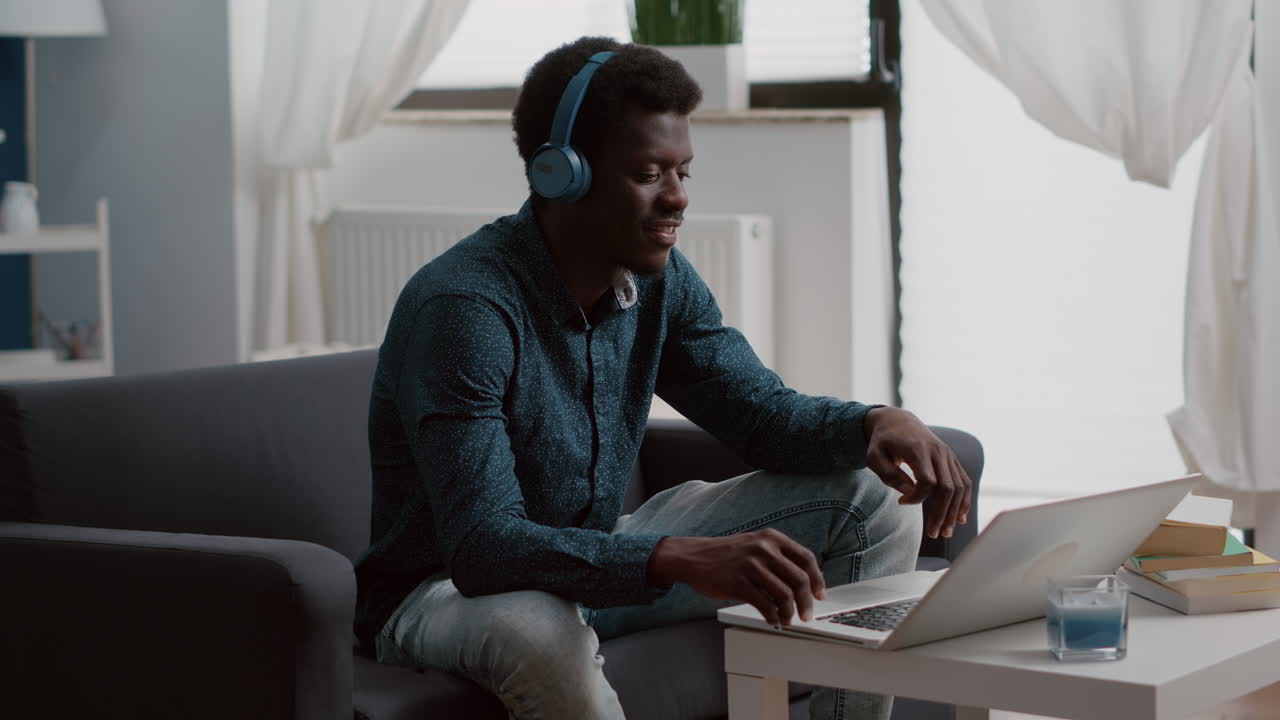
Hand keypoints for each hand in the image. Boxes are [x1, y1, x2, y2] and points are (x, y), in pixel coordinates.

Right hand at [648, 530, 824, 625]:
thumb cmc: (726, 555)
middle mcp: (764, 549)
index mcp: (771, 538)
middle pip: (799, 579)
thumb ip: (777, 558)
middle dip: (807, 602)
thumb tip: (802, 584)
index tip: (820, 595)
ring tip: (786, 619)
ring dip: (789, 613)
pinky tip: (772, 619)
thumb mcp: (754, 545)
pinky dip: (773, 616)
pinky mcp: (738, 583)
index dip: (817, 580)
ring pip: (784, 595)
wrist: (693, 557)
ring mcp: (751, 565)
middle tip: (807, 615)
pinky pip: (765, 605)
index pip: (806, 558)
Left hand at [863, 406, 971, 539]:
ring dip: (955, 512)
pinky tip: (959, 518)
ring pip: (960, 487)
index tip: (901, 502)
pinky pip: (964, 482)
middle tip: (934, 534)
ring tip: (946, 532)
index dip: (917, 497)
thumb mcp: (874, 456)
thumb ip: (888, 474)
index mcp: (918, 449)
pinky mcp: (952, 459)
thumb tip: (909, 493)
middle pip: (948, 488)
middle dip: (942, 513)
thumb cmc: (883, 441)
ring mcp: (948, 455)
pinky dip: (964, 501)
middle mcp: (938, 451)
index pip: (928, 481)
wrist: (898, 421)